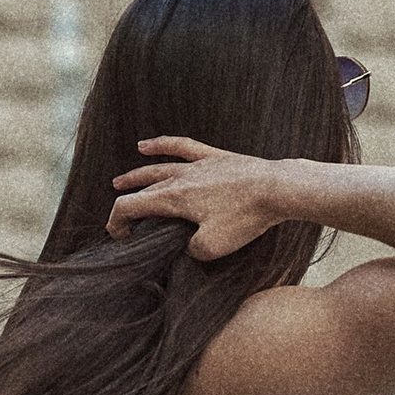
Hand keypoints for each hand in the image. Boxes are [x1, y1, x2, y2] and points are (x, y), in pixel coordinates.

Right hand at [106, 139, 303, 259]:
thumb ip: (191, 249)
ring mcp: (197, 165)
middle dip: (127, 206)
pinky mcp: (214, 158)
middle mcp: (179, 178)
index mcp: (173, 199)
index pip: (130, 207)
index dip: (117, 222)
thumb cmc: (246, 217)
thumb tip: (189, 245)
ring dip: (136, 176)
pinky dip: (161, 145)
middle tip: (121, 222)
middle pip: (143, 190)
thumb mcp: (212, 247)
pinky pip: (182, 147)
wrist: (277, 189)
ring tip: (120, 181)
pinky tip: (146, 146)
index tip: (119, 237)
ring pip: (157, 168)